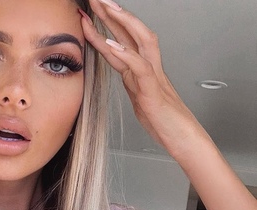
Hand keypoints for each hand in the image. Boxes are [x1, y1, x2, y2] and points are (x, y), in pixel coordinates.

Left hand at [80, 0, 211, 158]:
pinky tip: (112, 44)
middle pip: (130, 33)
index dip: (105, 26)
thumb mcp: (140, 96)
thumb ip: (131, 81)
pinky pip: (139, 67)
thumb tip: (122, 72)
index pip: (123, 41)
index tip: (89, 13)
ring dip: (120, 22)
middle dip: (111, 13)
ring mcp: (152, 76)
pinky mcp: (152, 91)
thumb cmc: (162, 119)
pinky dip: (125, 54)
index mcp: (142, 69)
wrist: (180, 136)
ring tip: (103, 8)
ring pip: (138, 41)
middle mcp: (148, 67)